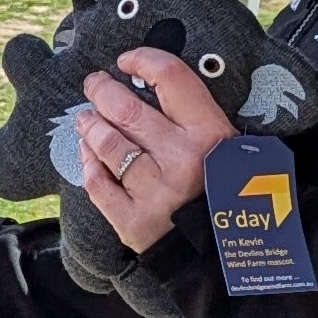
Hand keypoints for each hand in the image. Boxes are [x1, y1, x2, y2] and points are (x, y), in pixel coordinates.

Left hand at [80, 49, 234, 252]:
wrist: (231, 257)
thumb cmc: (232, 194)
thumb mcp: (232, 150)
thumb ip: (199, 119)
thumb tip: (157, 83)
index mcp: (211, 134)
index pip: (172, 78)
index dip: (143, 60)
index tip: (126, 60)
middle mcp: (181, 159)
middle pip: (127, 109)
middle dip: (102, 90)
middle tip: (94, 84)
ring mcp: (155, 192)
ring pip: (108, 144)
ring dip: (90, 124)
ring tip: (85, 117)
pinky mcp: (133, 222)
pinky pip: (98, 183)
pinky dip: (87, 163)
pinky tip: (85, 151)